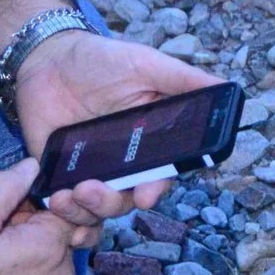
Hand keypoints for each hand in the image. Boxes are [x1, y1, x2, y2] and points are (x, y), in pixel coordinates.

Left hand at [14, 29, 223, 229]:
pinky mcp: (60, 176)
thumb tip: (228, 89)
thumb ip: (183, 80)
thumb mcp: (145, 64)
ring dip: (83, 211)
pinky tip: (53, 202)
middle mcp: (124, 165)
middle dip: (110, 203)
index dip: (154, 190)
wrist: (47, 58)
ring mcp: (92, 173)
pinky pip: (66, 210)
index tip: (145, 196)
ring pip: (96, 210)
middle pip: (126, 200)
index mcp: (150, 144)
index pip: (160, 176)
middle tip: (90, 190)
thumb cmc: (101, 60)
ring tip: (66, 194)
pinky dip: (62, 215)